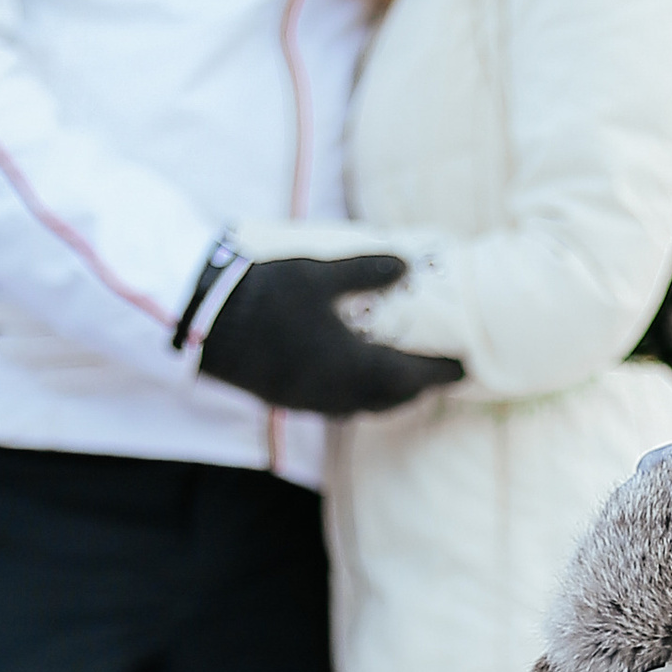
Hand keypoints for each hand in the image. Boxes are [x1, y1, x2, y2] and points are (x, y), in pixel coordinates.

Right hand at [197, 255, 464, 419]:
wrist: (206, 324)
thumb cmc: (267, 296)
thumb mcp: (319, 273)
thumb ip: (367, 270)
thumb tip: (407, 264)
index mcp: (354, 366)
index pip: (413, 378)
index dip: (442, 373)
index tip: (466, 367)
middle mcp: (337, 393)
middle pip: (392, 400)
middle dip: (419, 388)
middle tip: (438, 372)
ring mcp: (311, 401)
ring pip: (364, 408)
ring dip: (388, 396)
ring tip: (401, 377)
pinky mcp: (290, 400)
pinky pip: (337, 407)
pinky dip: (358, 397)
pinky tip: (353, 378)